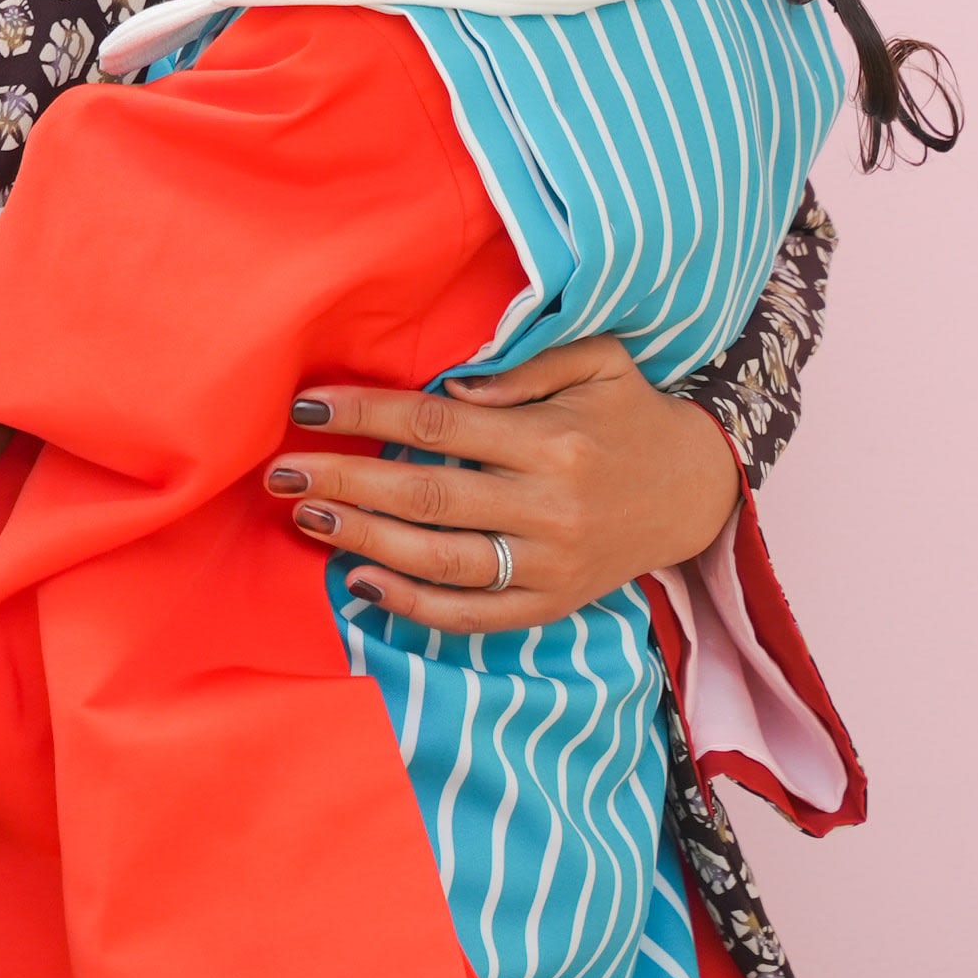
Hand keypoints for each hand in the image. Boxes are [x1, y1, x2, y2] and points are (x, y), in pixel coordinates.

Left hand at [267, 334, 738, 634]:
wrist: (698, 491)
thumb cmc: (628, 413)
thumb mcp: (598, 362)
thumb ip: (526, 366)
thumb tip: (451, 389)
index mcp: (553, 440)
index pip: (436, 427)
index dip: (366, 416)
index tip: (305, 407)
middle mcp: (550, 506)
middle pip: (427, 495)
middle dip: (345, 483)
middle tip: (280, 474)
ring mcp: (551, 563)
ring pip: (442, 559)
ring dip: (365, 542)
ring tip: (306, 519)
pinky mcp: (553, 603)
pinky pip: (476, 615)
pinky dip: (416, 607)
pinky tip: (362, 585)